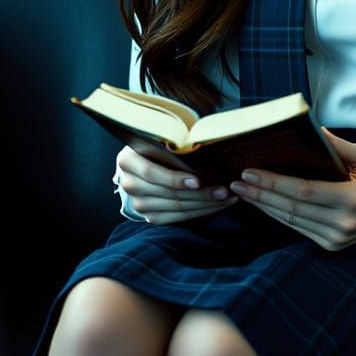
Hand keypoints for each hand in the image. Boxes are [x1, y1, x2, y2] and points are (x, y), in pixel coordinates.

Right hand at [114, 145, 237, 224]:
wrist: (143, 163)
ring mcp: (139, 204)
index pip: (151, 173)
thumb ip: (173, 141)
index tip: (198, 180)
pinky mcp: (150, 216)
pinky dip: (200, 212)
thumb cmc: (158, 145)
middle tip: (225, 190)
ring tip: (227, 198)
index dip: (175, 179)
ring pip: (177, 207)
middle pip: (169, 193)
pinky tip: (217, 205)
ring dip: (206, 204)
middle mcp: (130, 184)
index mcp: (128, 160)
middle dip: (200, 193)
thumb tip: (199, 144)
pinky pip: (178, 218)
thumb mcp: (160, 138)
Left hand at [228, 129, 355, 250]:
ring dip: (264, 206)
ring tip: (243, 191)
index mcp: (352, 199)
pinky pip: (297, 229)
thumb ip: (336, 144)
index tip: (249, 172)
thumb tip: (310, 129)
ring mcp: (337, 238)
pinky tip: (263, 202)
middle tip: (236, 181)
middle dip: (260, 194)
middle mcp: (343, 223)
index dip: (274, 183)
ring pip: (290, 221)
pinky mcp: (331, 246)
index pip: (304, 191)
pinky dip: (277, 215)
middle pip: (291, 208)